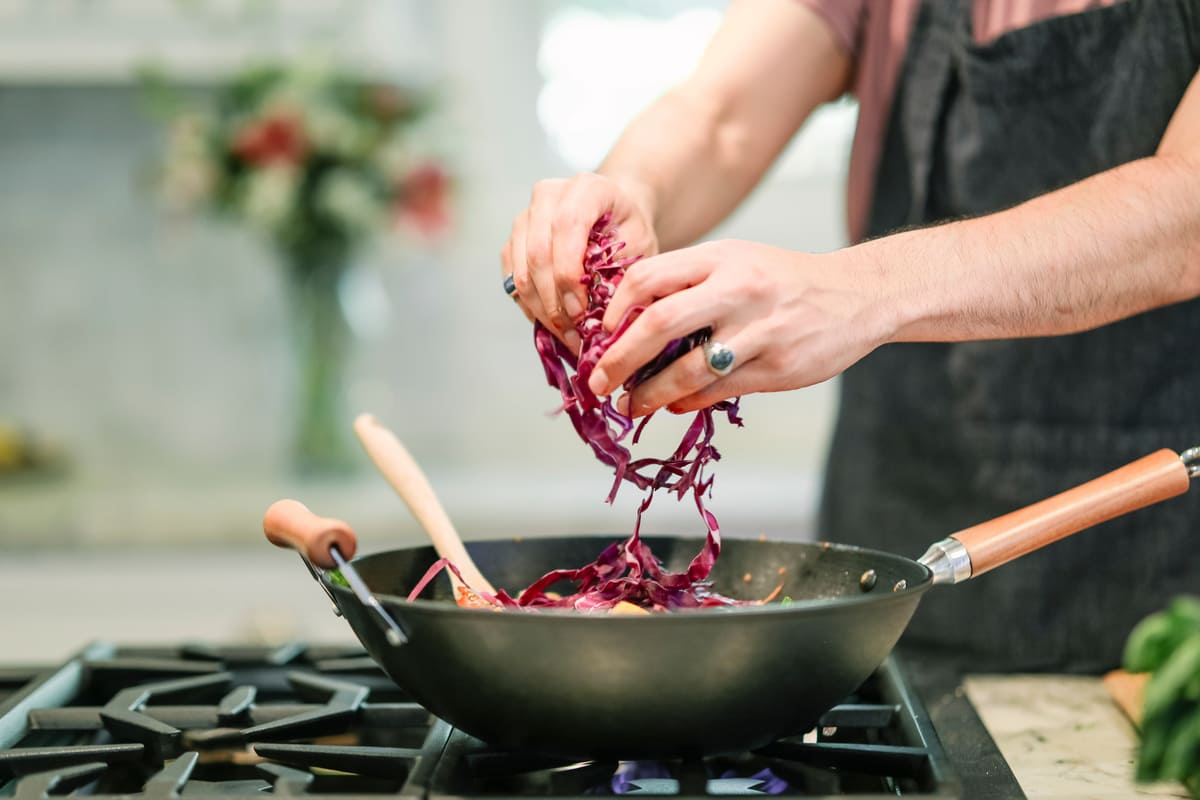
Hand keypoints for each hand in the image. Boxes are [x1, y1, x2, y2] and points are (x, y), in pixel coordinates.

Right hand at [500, 173, 657, 350]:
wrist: (613, 216)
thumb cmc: (629, 231)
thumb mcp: (641, 247)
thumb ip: (623, 273)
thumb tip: (604, 319)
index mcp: (587, 187)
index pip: (567, 225)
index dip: (569, 272)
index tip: (580, 311)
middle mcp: (548, 195)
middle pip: (538, 252)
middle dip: (554, 300)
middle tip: (573, 333)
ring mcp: (526, 217)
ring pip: (521, 270)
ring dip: (541, 310)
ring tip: (566, 336)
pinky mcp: (513, 241)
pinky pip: (512, 280)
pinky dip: (531, 307)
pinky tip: (552, 324)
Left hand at [585, 239, 894, 415]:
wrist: (857, 296)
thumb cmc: (783, 281)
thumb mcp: (736, 261)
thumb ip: (687, 283)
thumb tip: (629, 325)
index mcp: (721, 257)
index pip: (647, 277)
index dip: (614, 310)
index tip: (599, 335)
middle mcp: (738, 290)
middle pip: (658, 324)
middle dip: (618, 359)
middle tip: (597, 382)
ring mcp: (759, 330)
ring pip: (687, 370)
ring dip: (650, 394)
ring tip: (631, 405)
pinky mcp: (777, 367)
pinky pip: (718, 390)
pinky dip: (688, 402)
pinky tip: (673, 406)